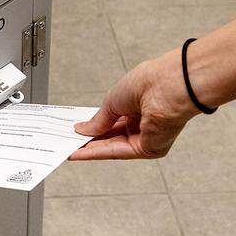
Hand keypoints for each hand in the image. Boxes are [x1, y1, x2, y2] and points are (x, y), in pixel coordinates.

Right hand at [70, 52, 201, 159]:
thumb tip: (82, 130)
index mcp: (137, 105)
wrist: (168, 86)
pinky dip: (97, 152)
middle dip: (88, 140)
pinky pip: (117, 152)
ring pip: (112, 146)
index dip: (93, 126)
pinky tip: (79, 153)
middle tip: (67, 142)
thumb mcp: (112, 100)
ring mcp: (146, 137)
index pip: (111, 120)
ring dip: (89, 148)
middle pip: (111, 136)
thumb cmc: (148, 82)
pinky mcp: (148, 148)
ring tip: (67, 148)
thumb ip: (98, 120)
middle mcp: (143, 122)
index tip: (75, 131)